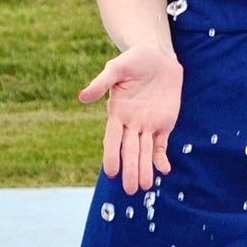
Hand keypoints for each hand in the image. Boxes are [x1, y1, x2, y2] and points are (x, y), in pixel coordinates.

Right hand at [78, 44, 183, 193]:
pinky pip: (161, 145)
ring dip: (144, 169)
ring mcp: (148, 125)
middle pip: (130, 151)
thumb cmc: (134, 59)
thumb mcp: (117, 67)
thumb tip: (82, 97)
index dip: (111, 155)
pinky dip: (161, 158)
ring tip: (143, 187)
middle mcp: (131, 123)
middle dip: (130, 170)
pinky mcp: (164, 124)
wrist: (158, 55)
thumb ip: (101, 82)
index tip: (111, 172)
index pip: (112, 139)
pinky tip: (163, 170)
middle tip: (129, 190)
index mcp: (117, 112)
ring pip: (145, 152)